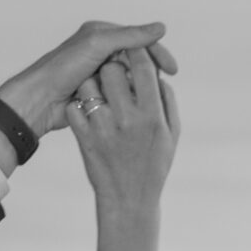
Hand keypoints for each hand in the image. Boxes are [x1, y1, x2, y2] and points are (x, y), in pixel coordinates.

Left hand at [0, 19, 178, 142]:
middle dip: (150, 72)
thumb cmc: (64, 68)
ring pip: (128, 78)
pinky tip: (135, 107)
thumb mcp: (99, 45)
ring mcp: (96, 71)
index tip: (172, 70)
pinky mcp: (93, 90)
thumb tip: (161, 28)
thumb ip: (130, 36)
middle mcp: (98, 49)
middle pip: (135, 59)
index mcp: (100, 33)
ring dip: (140, 86)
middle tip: (164, 87)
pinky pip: (118, 93)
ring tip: (149, 98)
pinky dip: (128, 98)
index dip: (157, 53)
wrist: (38, 99)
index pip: (138, 39)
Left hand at [67, 47, 179, 212]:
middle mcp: (129, 119)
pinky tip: (88, 116)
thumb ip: (168, 102)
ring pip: (91, 85)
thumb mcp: (172, 136)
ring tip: (101, 96)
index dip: (137, 52)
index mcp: (153, 115)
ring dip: (93, 85)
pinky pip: (77, 108)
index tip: (134, 50)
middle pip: (113, 69)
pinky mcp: (84, 138)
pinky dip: (80, 107)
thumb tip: (158, 74)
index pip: (142, 67)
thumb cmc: (154, 166)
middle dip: (112, 66)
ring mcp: (103, 128)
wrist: (128, 200)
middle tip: (115, 73)